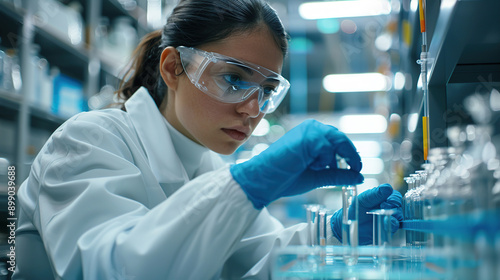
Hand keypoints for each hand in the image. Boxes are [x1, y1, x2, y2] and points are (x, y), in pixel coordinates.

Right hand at [230, 119, 362, 208]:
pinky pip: (326, 147)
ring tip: (318, 169)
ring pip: (336, 141)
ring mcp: (308, 130)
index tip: (357, 168)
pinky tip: (312, 166)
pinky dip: (324, 160)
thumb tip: (360, 177)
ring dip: (333, 159)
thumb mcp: (319, 177)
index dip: (351, 154)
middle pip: (341, 138)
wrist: (263, 181)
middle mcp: (311, 128)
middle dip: (348, 155)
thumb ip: (338, 175)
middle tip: (354, 170)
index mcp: (313, 134)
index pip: (339, 139)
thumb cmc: (285, 178)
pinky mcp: (305, 136)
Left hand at [331, 184, 402, 244]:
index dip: (392, 197)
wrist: (351, 226)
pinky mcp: (389, 228)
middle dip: (393, 205)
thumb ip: (375, 194)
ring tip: (383, 216)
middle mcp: (388, 206)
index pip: (394, 195)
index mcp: (382, 197)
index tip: (384, 201)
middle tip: (382, 207)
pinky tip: (386, 223)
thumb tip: (388, 187)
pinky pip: (395, 225)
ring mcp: (389, 217)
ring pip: (398, 215)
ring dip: (393, 215)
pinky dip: (392, 224)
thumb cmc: (356, 210)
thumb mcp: (363, 200)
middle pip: (398, 204)